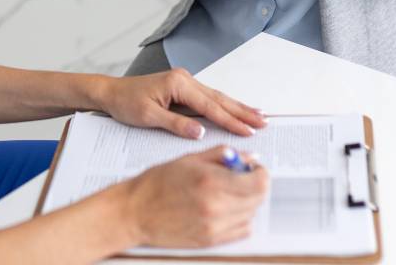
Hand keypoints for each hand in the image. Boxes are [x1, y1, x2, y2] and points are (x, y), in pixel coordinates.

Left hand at [97, 68, 266, 138]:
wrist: (111, 92)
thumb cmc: (126, 103)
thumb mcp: (148, 117)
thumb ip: (176, 124)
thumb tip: (201, 131)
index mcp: (178, 84)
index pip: (210, 106)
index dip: (230, 120)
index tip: (248, 131)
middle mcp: (185, 79)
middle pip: (219, 98)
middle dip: (242, 111)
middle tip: (264, 122)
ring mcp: (185, 82)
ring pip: (216, 97)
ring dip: (237, 107)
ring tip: (257, 115)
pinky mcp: (183, 88)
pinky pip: (208, 98)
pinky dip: (223, 105)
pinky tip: (235, 109)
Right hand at [122, 147, 268, 248]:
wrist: (135, 212)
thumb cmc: (156, 184)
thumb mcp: (189, 159)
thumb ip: (221, 155)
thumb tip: (247, 157)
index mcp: (211, 181)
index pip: (259, 182)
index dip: (260, 172)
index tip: (253, 168)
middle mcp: (216, 205)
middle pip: (258, 198)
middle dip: (255, 185)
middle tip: (242, 177)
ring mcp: (214, 226)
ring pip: (251, 214)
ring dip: (247, 201)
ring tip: (228, 192)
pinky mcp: (210, 240)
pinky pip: (242, 230)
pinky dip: (240, 218)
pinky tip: (224, 208)